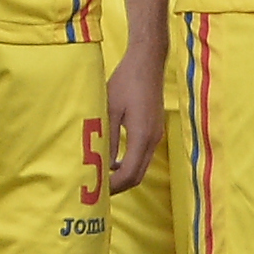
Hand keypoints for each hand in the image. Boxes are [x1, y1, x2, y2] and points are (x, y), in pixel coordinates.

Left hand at [106, 43, 163, 190]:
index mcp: (142, 136)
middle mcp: (152, 139)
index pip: (130, 173)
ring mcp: (156, 135)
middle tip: (98, 191)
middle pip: (138, 175)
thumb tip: (101, 162)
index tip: (97, 191)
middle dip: (119, 186)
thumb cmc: (126, 82)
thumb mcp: (110, 109)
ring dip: (124, 176)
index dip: (114, 186)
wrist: (148, 62)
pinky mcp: (154, 130)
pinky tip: (113, 161)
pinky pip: (143, 156)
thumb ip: (107, 137)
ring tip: (102, 178)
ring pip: (142, 167)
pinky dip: (130, 164)